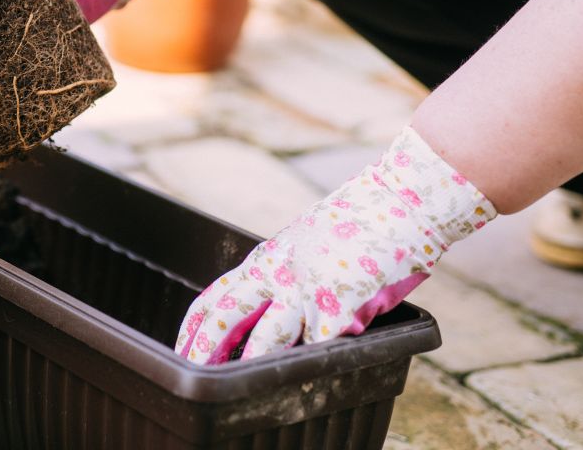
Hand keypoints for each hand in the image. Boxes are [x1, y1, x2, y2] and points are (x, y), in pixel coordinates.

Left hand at [175, 127, 495, 363]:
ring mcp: (307, 287)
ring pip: (268, 337)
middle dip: (205, 349)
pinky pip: (321, 342)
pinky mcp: (340, 300)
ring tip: (240, 384)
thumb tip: (264, 316)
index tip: (183, 348)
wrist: (399, 199)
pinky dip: (316, 359)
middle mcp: (277, 272)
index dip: (195, 328)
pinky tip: (313, 369)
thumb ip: (281, 277)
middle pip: (225, 316)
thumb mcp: (303, 246)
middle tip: (195, 371)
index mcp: (265, 260)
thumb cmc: (356, 224)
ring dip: (253, 363)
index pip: (215, 297)